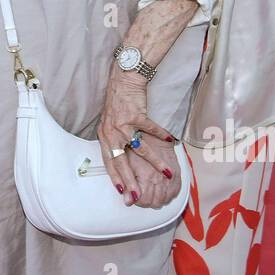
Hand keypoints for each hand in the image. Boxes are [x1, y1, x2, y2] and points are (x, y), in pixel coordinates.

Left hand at [98, 71, 175, 203]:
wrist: (122, 80)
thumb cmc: (117, 102)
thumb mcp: (109, 123)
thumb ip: (113, 140)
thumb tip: (120, 157)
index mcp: (104, 136)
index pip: (108, 161)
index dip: (115, 177)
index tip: (122, 192)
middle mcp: (112, 132)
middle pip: (120, 160)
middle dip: (130, 180)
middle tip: (137, 195)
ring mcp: (123, 124)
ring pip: (139, 149)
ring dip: (154, 162)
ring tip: (166, 173)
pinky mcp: (136, 114)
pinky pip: (150, 128)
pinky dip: (161, 135)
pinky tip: (170, 140)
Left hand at [124, 145, 184, 208]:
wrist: (152, 132)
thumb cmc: (135, 145)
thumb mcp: (126, 164)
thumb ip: (127, 185)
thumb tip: (128, 202)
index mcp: (146, 176)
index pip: (143, 201)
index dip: (137, 201)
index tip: (134, 196)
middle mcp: (160, 178)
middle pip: (155, 202)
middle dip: (147, 201)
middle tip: (141, 195)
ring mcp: (170, 176)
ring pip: (166, 199)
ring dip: (158, 199)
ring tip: (150, 193)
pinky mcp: (177, 172)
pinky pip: (175, 191)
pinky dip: (169, 194)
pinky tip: (162, 191)